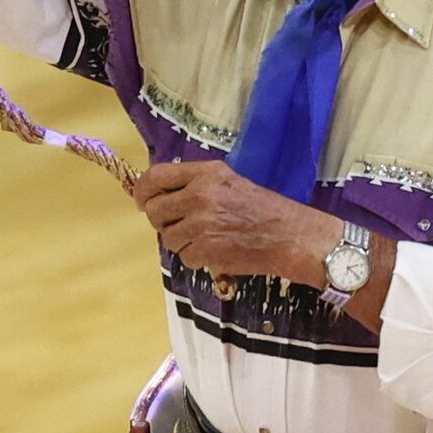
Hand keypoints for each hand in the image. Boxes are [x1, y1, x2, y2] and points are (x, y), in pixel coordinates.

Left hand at [131, 160, 336, 285]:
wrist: (290, 236)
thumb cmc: (261, 209)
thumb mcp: (228, 182)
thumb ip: (194, 184)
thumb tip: (158, 194)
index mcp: (205, 174)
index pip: (155, 177)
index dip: (142, 191)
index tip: (143, 200)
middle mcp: (199, 196)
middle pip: (154, 210)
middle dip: (161, 220)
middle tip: (180, 224)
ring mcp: (201, 225)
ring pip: (167, 237)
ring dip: (181, 242)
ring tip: (205, 238)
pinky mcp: (206, 250)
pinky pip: (184, 257)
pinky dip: (196, 258)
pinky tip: (215, 251)